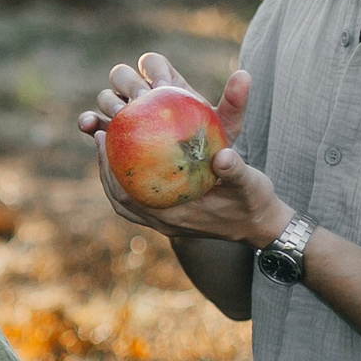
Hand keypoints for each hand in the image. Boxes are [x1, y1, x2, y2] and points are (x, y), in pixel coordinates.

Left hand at [79, 54, 289, 246]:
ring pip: (126, 202)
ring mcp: (166, 223)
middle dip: (105, 169)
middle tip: (99, 135)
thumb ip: (236, 170)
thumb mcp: (250, 184)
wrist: (261, 225)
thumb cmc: (255, 202)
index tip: (103, 138)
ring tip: (108, 143)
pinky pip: (139, 200)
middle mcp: (166, 224)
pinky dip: (129, 181)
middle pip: (120, 201)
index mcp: (177, 218)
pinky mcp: (171, 218)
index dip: (111, 172)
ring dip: (113, 176)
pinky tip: (131, 158)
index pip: (129, 199)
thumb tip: (224, 156)